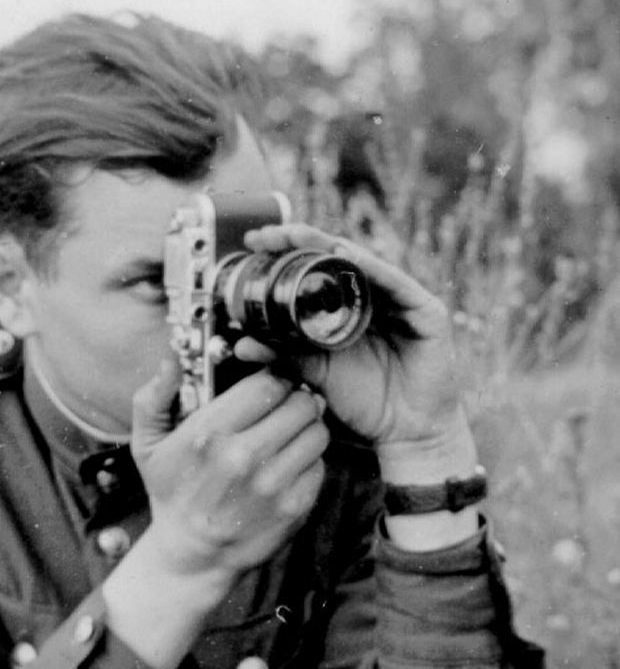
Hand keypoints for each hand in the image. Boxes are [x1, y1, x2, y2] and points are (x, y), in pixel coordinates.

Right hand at [131, 360, 328, 582]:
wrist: (191, 554)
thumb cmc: (171, 491)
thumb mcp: (148, 444)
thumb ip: (154, 397)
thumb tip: (170, 360)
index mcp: (209, 435)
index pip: (267, 385)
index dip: (273, 379)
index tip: (268, 386)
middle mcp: (243, 459)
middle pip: (300, 404)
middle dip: (295, 400)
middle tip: (285, 407)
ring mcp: (272, 486)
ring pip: (317, 432)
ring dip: (307, 429)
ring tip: (288, 434)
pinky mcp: (293, 508)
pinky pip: (320, 465)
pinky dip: (308, 461)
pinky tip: (287, 465)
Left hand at [238, 224, 467, 452]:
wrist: (405, 435)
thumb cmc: (364, 404)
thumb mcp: (315, 374)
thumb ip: (283, 356)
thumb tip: (242, 344)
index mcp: (346, 310)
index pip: (315, 271)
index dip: (286, 254)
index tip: (254, 243)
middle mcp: (373, 300)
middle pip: (336, 260)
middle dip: (302, 241)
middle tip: (271, 233)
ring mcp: (402, 303)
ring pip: (365, 265)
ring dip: (332, 248)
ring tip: (302, 237)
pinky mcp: (427, 313)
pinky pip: (398, 284)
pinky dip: (373, 268)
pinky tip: (347, 256)